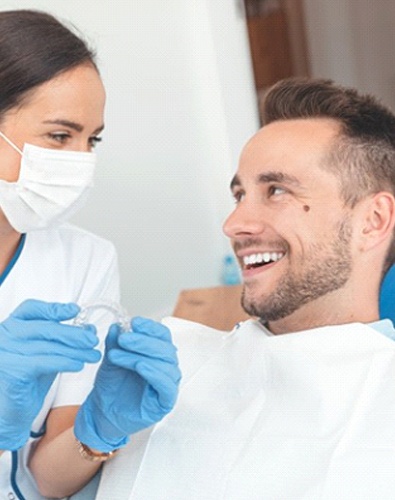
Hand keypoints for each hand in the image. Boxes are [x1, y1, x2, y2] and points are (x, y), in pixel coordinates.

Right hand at [0, 299, 99, 450]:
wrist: (12, 411)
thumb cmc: (29, 379)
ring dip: (75, 350)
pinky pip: (43, 362)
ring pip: (48, 346)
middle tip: (93, 340)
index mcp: (12, 326)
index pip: (31, 308)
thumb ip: (63, 340)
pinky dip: (64, 362)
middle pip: (44, 327)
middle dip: (73, 334)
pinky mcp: (11, 370)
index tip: (75, 310)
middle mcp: (4, 336)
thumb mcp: (48, 353)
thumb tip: (89, 329)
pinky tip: (79, 365)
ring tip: (93, 355)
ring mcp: (5, 352)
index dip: (54, 308)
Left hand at [74, 317, 180, 451]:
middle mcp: (166, 368)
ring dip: (142, 355)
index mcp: (157, 354)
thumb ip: (116, 343)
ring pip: (165, 364)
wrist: (102, 414)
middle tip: (124, 338)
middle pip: (165, 348)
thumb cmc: (111, 386)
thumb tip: (118, 326)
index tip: (134, 322)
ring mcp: (167, 385)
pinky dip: (154, 374)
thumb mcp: (111, 359)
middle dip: (143, 341)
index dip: (150, 327)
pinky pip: (166, 386)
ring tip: (118, 355)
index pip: (162, 336)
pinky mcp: (165, 402)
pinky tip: (140, 366)